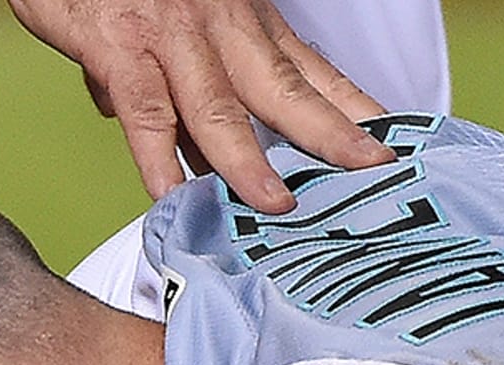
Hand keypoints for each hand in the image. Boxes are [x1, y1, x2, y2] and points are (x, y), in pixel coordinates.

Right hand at [7, 0, 392, 212]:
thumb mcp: (174, 29)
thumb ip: (182, 95)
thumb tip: (182, 156)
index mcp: (240, 21)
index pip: (307, 71)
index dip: (348, 110)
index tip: (383, 147)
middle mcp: (218, 25)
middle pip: (284, 88)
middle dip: (329, 134)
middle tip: (367, 171)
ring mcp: (171, 36)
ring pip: (219, 106)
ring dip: (249, 161)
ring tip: (276, 205)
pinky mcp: (120, 46)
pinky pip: (145, 112)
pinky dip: (158, 159)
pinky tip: (171, 196)